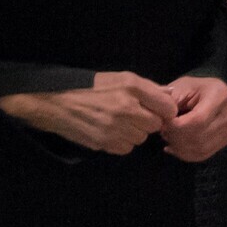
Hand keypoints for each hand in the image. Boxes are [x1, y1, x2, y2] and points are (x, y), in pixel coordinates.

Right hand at [0, 71, 174, 153]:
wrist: (56, 102)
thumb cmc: (90, 87)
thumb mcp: (119, 78)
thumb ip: (147, 87)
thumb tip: (170, 95)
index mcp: (131, 87)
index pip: (167, 107)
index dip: (164, 110)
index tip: (157, 109)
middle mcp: (126, 107)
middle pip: (156, 125)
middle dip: (148, 122)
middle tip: (135, 115)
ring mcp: (115, 127)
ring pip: (141, 138)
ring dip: (134, 132)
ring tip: (119, 122)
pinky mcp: (105, 142)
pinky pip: (127, 148)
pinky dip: (122, 142)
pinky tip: (110, 131)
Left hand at [162, 75, 226, 162]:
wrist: (208, 92)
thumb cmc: (192, 88)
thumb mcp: (180, 87)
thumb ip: (170, 102)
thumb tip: (163, 119)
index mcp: (220, 96)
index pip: (198, 120)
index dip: (177, 127)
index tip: (163, 124)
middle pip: (200, 136)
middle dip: (177, 137)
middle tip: (163, 132)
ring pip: (201, 148)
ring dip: (180, 147)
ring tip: (169, 138)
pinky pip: (204, 154)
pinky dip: (186, 154)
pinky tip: (174, 148)